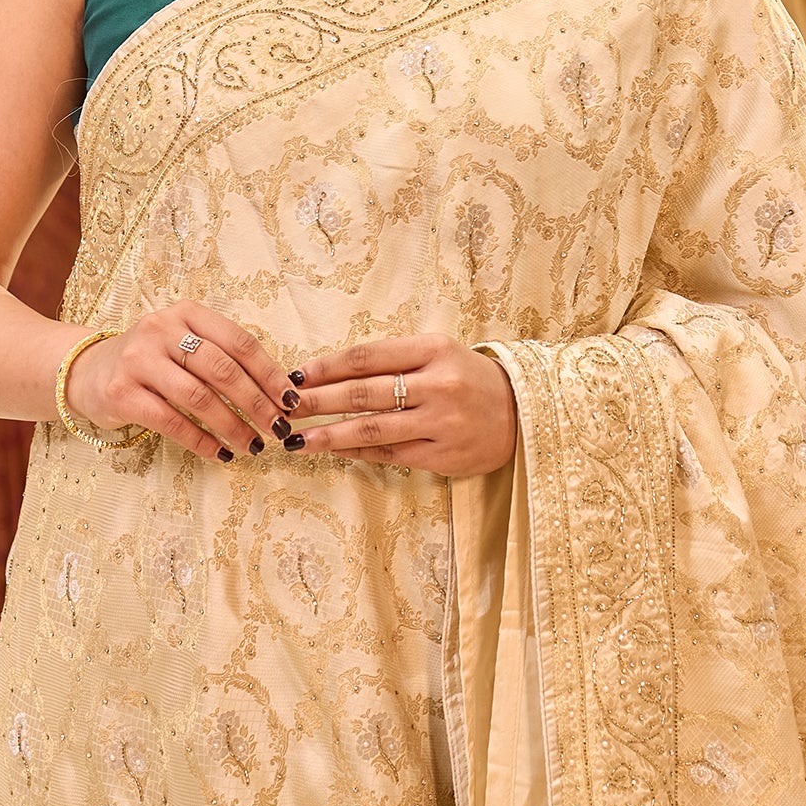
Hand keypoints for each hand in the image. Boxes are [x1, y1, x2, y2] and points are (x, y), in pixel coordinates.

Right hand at [63, 305, 293, 462]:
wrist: (87, 371)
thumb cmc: (150, 361)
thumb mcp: (182, 343)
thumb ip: (221, 357)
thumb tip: (277, 391)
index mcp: (186, 313)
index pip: (238, 341)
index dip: (269, 372)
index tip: (291, 400)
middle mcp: (161, 330)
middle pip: (221, 369)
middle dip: (256, 402)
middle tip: (278, 427)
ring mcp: (138, 361)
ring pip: (198, 396)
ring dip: (232, 425)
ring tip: (252, 444)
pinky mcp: (122, 393)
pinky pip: (171, 421)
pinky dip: (200, 440)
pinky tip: (219, 453)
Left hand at [284, 334, 516, 478]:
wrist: (522, 413)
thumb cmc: (469, 378)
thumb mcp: (438, 354)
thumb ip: (393, 359)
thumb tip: (331, 372)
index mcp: (434, 350)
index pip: (368, 356)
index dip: (328, 366)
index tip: (297, 374)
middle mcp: (438, 385)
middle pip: (364, 392)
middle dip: (318, 400)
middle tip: (283, 406)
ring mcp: (440, 423)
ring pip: (372, 429)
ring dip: (329, 435)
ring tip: (296, 439)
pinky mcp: (442, 455)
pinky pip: (389, 454)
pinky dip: (357, 452)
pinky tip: (333, 451)